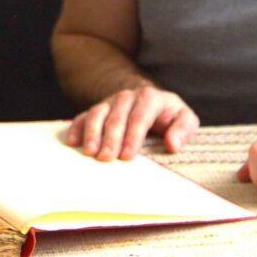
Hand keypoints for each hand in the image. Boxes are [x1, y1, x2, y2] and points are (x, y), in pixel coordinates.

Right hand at [66, 86, 198, 160]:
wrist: (149, 100)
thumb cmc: (168, 116)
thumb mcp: (184, 118)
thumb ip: (183, 129)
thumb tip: (172, 144)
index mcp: (150, 98)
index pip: (140, 117)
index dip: (132, 136)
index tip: (126, 156)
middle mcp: (127, 97)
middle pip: (117, 117)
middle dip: (110, 138)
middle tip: (105, 158)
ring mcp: (110, 102)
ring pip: (97, 114)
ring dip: (92, 133)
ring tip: (89, 153)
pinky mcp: (98, 110)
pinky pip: (84, 116)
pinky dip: (77, 128)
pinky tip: (72, 142)